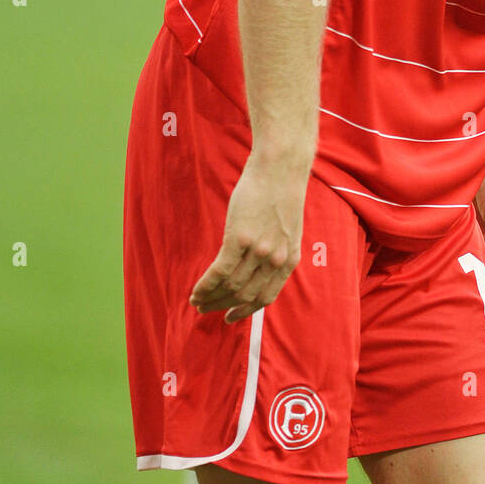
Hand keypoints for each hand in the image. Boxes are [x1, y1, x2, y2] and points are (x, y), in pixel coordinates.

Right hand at [190, 152, 307, 323]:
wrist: (280, 167)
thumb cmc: (280, 192)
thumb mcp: (286, 228)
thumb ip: (274, 249)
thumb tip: (254, 266)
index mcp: (289, 258)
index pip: (266, 296)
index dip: (246, 310)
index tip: (230, 316)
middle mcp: (275, 259)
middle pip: (245, 294)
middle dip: (222, 305)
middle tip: (205, 309)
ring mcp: (258, 250)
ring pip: (230, 286)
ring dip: (210, 297)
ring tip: (196, 301)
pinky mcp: (240, 238)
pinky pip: (219, 271)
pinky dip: (205, 285)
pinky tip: (195, 290)